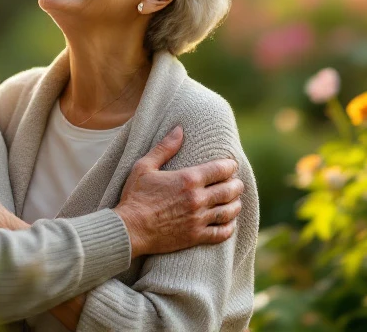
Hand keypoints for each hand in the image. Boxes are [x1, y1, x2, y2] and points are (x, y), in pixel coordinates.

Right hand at [112, 126, 243, 258]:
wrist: (129, 229)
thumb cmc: (135, 196)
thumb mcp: (145, 166)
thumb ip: (165, 148)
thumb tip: (179, 129)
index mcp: (188, 179)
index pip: (220, 169)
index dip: (230, 166)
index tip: (231, 165)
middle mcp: (197, 199)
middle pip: (229, 190)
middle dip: (236, 185)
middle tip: (237, 183)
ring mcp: (198, 219)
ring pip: (229, 211)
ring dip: (236, 204)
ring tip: (235, 201)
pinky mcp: (196, 236)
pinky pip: (222, 233)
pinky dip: (229, 227)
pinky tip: (229, 222)